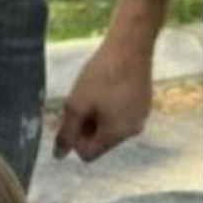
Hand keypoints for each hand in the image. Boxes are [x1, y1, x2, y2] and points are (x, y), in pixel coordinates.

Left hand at [55, 37, 153, 162]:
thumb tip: (59, 156)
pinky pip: (119, 115)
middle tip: (79, 103)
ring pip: (108, 128)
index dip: (74, 140)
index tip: (71, 118)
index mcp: (118, 134)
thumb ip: (66, 133)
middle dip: (84, 127)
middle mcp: (134, 130)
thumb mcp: (75, 105)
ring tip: (92, 94)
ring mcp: (140, 116)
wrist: (130, 45)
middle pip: (98, 142)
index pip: (88, 154)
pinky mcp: (143, 103)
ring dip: (94, 117)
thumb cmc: (101, 75)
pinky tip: (104, 88)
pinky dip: (107, 108)